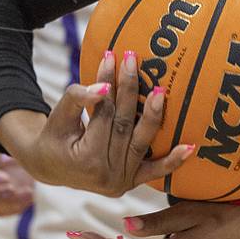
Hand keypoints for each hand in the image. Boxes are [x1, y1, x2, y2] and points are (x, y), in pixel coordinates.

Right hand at [0, 49, 193, 197]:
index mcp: (86, 160)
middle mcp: (106, 175)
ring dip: (154, 115)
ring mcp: (122, 181)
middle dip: (129, 90)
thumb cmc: (53, 137)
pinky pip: (155, 172)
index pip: (103, 114)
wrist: (50, 166)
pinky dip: (173, 160)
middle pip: (124, 124)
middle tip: (133, 59)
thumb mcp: (57, 117)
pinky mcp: (132, 182)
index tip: (112, 57)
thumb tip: (103, 87)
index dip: (107, 83)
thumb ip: (77, 99)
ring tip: (160, 90)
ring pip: (141, 141)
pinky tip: (190, 148)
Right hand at [0, 141, 34, 216]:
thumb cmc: (14, 141)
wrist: (21, 151)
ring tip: (29, 192)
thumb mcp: (12, 137)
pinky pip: (1, 212)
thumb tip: (22, 139)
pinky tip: (30, 196)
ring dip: (9, 203)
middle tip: (12, 189)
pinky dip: (16, 208)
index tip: (6, 178)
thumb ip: (13, 139)